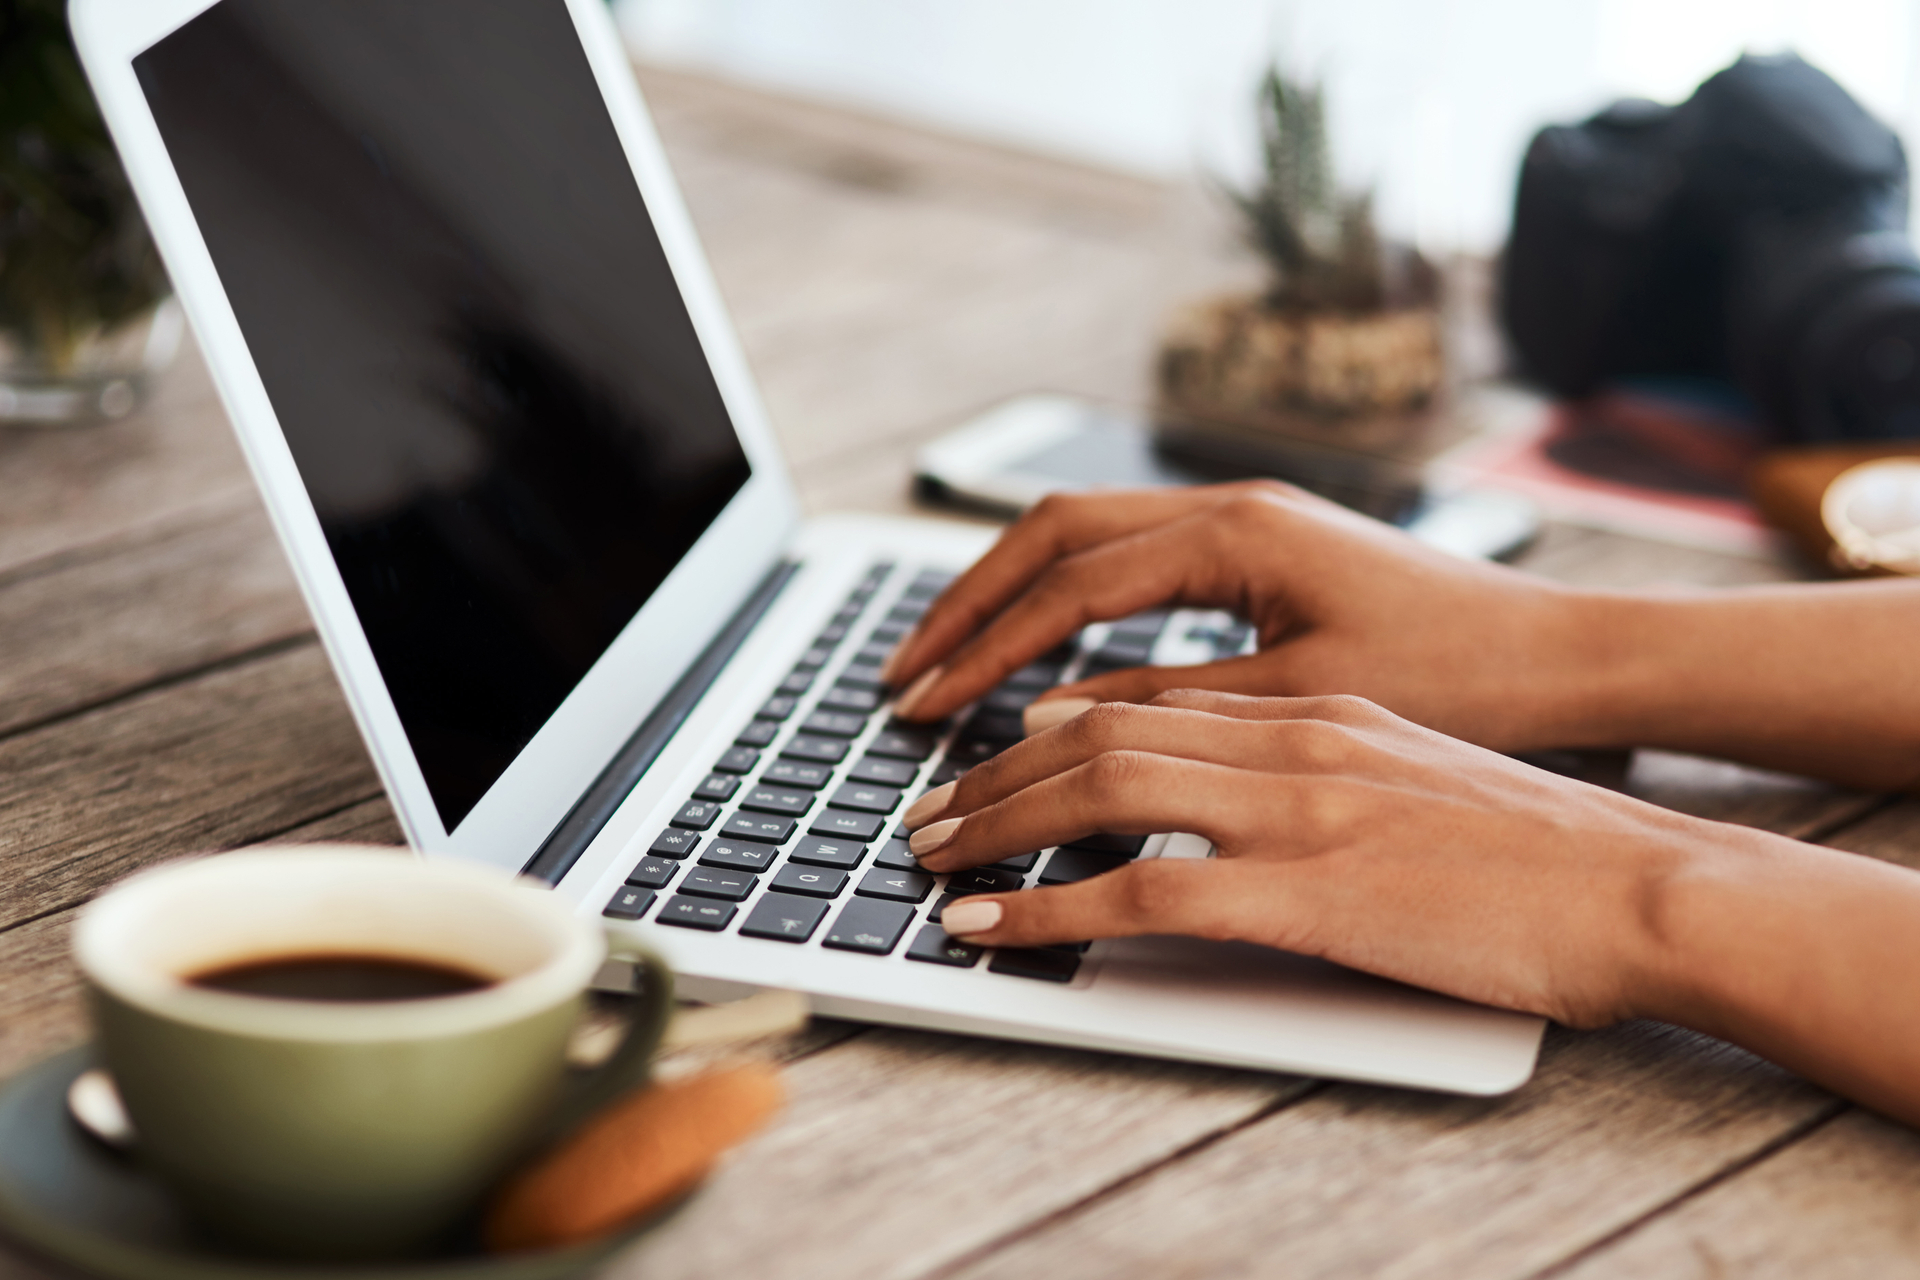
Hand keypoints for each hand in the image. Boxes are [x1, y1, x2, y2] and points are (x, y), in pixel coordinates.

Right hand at [884, 483, 1601, 753]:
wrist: (1563, 656)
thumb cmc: (1460, 674)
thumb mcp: (1303, 702)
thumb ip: (1172, 706)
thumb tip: (1051, 721)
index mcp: (1236, 530)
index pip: (1068, 582)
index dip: (986, 646)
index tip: (925, 703)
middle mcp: (1228, 505)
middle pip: (1051, 534)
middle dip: (968, 605)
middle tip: (904, 675)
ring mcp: (1241, 520)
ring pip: (1084, 539)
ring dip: (1009, 599)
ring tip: (947, 662)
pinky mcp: (1256, 549)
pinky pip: (1127, 561)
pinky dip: (1065, 602)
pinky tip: (1042, 652)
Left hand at [901, 690, 1746, 1027]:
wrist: (1643, 884)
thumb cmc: (1539, 847)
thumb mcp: (1412, 774)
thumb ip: (1314, 765)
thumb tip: (1229, 784)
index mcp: (1316, 706)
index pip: (1147, 695)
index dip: (1047, 721)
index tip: (991, 751)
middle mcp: (1291, 737)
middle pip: (1097, 726)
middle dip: (993, 765)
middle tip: (924, 804)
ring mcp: (1295, 807)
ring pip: (1098, 787)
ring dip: (993, 820)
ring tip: (925, 852)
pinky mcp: (1307, 889)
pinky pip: (1140, 894)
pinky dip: (1046, 910)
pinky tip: (987, 927)